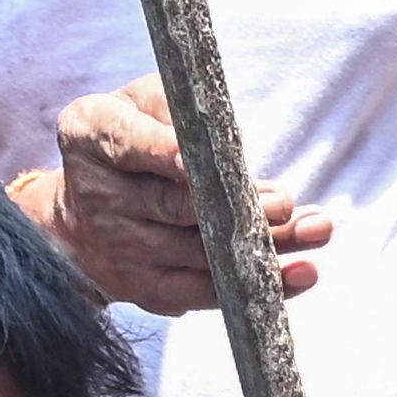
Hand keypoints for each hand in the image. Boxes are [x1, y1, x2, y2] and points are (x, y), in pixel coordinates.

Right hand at [27, 77, 334, 314]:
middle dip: (236, 206)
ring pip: (201, 254)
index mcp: (92, 135)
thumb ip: (174, 105)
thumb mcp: (139, 103)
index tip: (198, 159)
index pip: (130, 144)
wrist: (82, 212)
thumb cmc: (130, 140)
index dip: (165, 153)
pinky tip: (300, 275)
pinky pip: (207, 293)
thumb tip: (223, 134)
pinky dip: (258, 286)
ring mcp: (121, 249)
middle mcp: (100, 196)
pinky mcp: (147, 289)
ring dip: (263, 246)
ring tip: (315, 230)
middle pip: (177, 207)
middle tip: (286, 203)